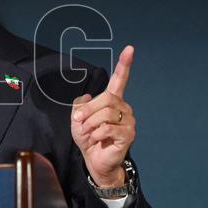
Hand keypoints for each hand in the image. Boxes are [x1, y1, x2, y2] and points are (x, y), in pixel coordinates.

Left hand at [71, 45, 136, 188]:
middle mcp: (123, 107)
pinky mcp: (128, 134)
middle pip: (106, 98)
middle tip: (80, 123)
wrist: (93, 159)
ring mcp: (128, 121)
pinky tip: (98, 140)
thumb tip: (88, 98)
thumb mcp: (77, 118)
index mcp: (112, 100)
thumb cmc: (88, 137)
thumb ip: (80, 105)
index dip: (124, 64)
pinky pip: (108, 128)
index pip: (120, 79)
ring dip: (91, 124)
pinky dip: (97, 134)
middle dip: (88, 111)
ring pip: (106, 114)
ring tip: (89, 133)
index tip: (130, 49)